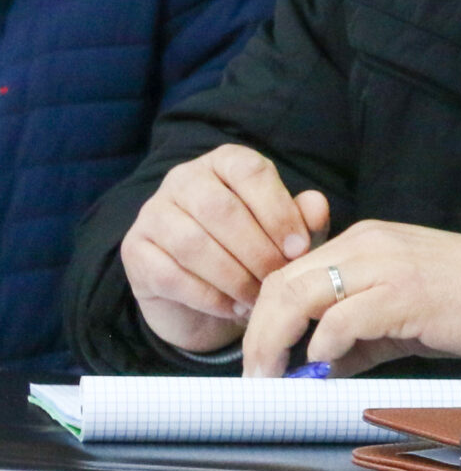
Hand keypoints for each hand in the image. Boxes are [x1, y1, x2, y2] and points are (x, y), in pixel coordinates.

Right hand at [122, 145, 331, 352]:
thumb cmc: (256, 252)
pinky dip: (209, 297)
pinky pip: (171, 275)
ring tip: (258, 298)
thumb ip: (304, 218)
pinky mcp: (135, 251)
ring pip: (194, 243)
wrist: (209, 297)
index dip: (278, 212)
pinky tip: (233, 308)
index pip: (251, 172)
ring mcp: (154, 213)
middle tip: (278, 279)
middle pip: (220, 209)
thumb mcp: (287, 236)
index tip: (299, 249)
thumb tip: (315, 205)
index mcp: (226, 162)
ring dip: (233, 277)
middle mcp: (185, 178)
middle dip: (256, 250)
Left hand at [239, 221, 460, 377]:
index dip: (260, 319)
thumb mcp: (395, 312)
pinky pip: (343, 318)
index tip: (256, 359)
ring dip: (276, 342)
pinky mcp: (404, 294)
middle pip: (282, 283)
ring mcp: (385, 266)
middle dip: (257, 335)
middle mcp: (366, 244)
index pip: (286, 273)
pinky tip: (325, 365)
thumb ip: (352, 337)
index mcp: (362, 242)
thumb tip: (311, 372)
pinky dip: (323, 345)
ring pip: (300, 295)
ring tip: (275, 378)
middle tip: (256, 377)